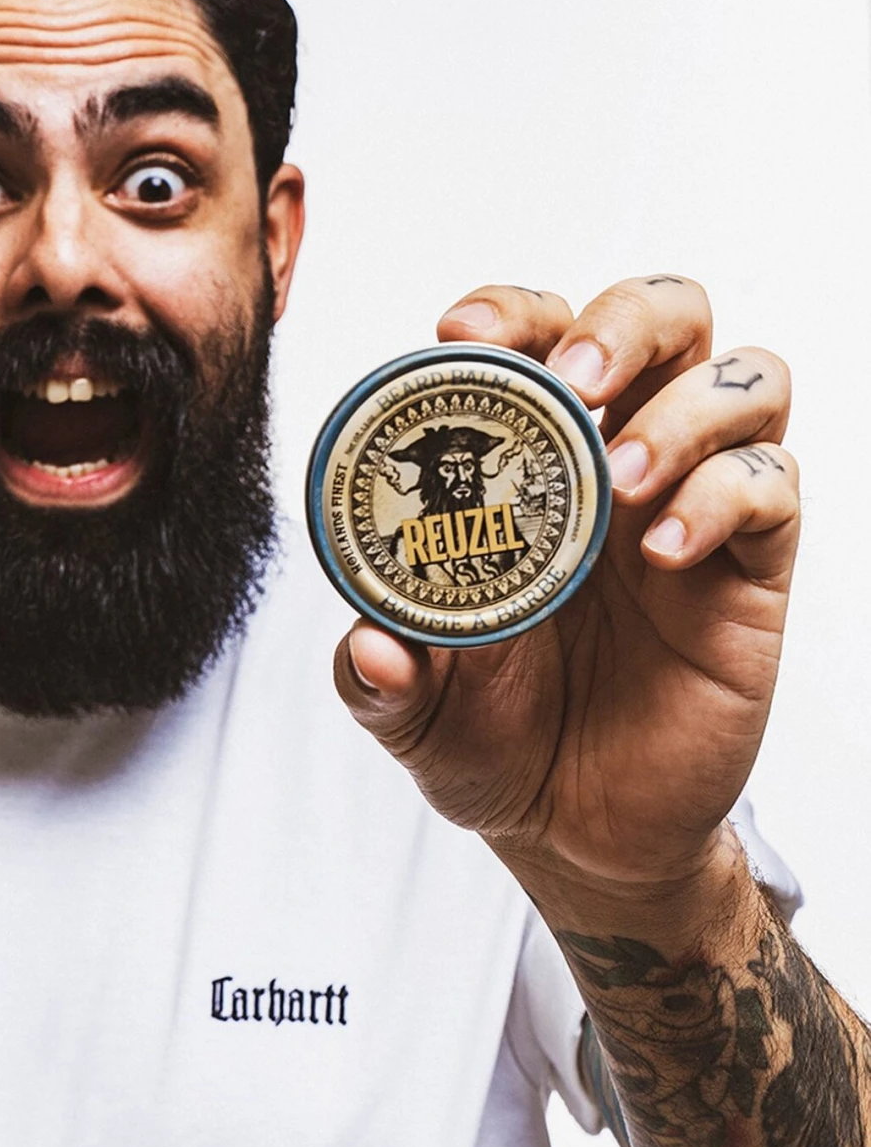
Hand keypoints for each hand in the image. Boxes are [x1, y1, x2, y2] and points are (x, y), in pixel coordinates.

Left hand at [334, 278, 796, 899]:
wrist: (577, 835)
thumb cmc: (493, 743)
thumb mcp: (413, 715)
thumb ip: (378, 680)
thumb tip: (371, 649)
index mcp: (532, 463)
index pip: (539, 337)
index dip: (510, 312)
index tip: (461, 335)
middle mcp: (622, 460)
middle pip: (668, 315)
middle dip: (624, 321)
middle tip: (573, 379)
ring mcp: (695, 506)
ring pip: (745, 379)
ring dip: (683, 409)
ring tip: (620, 481)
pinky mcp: (754, 571)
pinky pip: (774, 487)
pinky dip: (727, 497)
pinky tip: (666, 553)